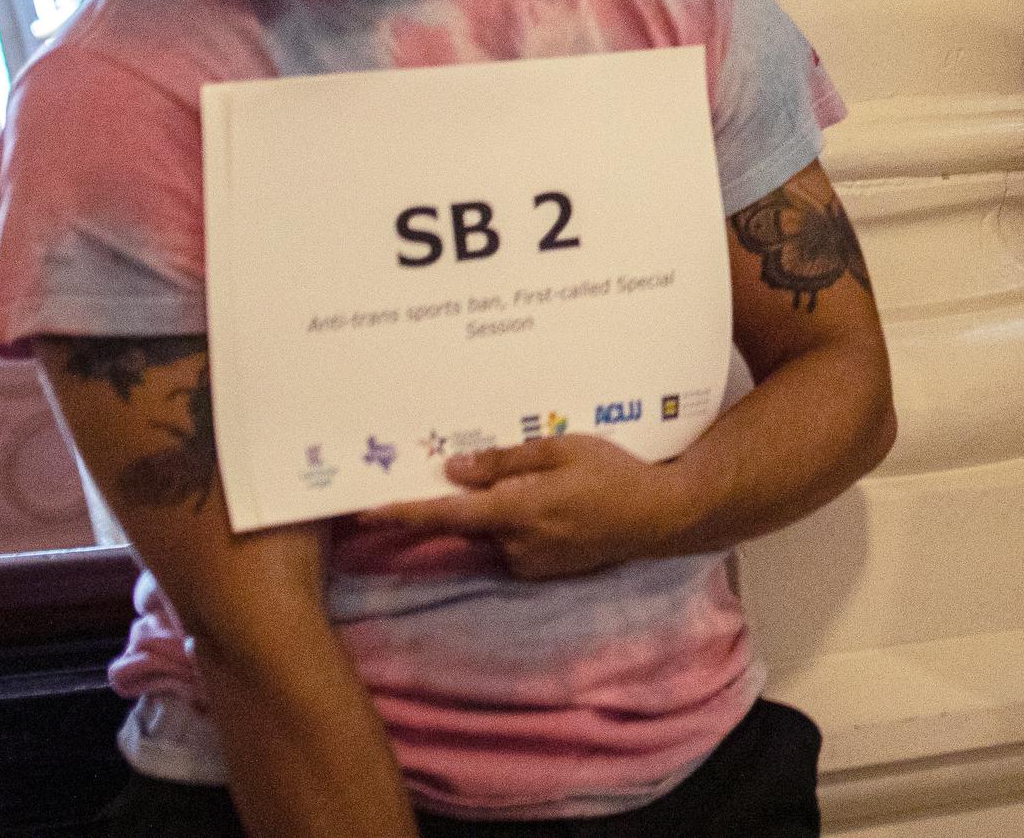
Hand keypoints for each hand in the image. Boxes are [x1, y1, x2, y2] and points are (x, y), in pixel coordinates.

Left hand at [357, 434, 682, 579]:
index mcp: (516, 512)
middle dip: (474, 498)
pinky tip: (562, 506)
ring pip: (497, 532)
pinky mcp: (545, 572)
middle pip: (472, 521)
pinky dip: (525, 523)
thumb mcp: (562, 450)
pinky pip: (518, 543)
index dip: (403, 513)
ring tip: (555, 485)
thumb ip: (505, 461)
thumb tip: (454, 469)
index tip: (364, 511)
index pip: (445, 515)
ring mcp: (530, 564)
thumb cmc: (613, 473)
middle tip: (498, 471)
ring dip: (507, 509)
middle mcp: (515, 545)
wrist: (659, 516)